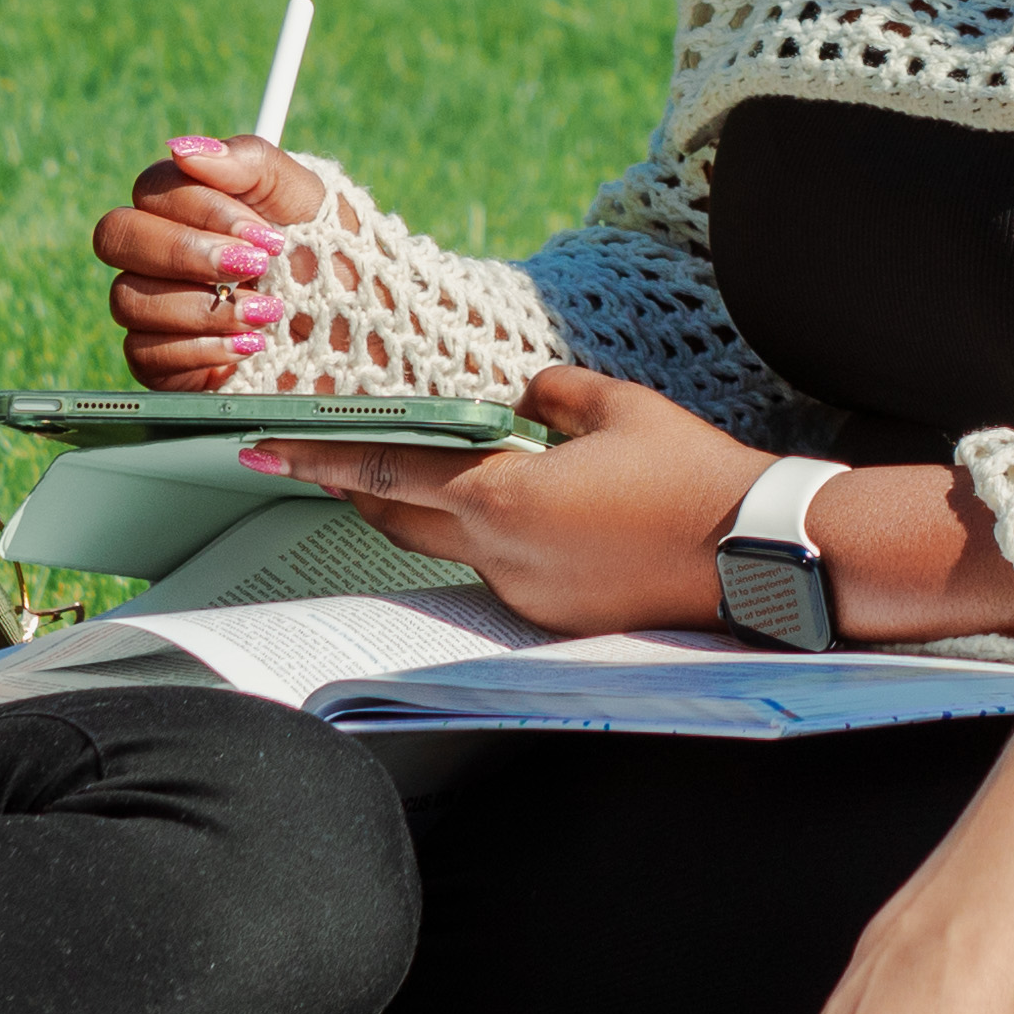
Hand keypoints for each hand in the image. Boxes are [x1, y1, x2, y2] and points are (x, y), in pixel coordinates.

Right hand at [94, 137, 328, 389]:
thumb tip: (183, 149)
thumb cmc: (325, 255)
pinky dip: (201, 350)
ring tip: (265, 314)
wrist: (349, 331)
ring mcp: (152, 308)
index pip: (152, 189)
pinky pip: (144, 354)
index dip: (202, 209)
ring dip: (202, 308)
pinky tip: (249, 347)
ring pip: (127, 298)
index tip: (264, 235)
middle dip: (186, 254)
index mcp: (183, 205)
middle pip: (116, 237)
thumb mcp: (303, 199)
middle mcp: (156, 254)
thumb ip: (249, 161)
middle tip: (254, 269)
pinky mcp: (158, 361)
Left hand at [237, 362, 759, 631]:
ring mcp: (525, 596)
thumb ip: (553, 396)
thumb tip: (523, 395)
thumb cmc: (690, 473)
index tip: (258, 448)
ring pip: (450, 549)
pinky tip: (523, 517)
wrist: (756, 554)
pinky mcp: (556, 619)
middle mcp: (500, 556)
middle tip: (322, 459)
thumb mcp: (618, 407)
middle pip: (397, 521)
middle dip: (356, 491)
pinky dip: (491, 542)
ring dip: (430, 516)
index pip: (383, 474)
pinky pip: (501, 574)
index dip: (316, 460)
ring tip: (421, 477)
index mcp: (501, 499)